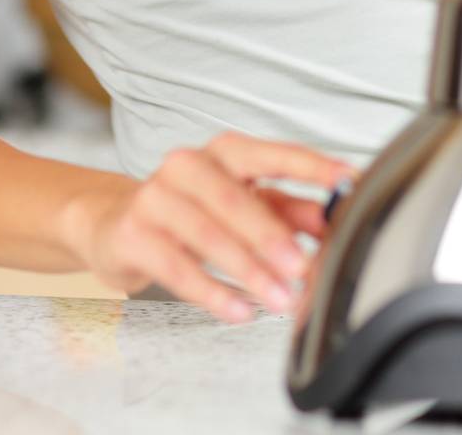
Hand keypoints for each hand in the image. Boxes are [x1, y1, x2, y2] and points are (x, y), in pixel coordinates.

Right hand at [64, 131, 360, 321]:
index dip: (312, 167)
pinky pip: (177, 267)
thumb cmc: (189, 209)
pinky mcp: (134, 234)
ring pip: (207, 235)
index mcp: (225, 152)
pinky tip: (239, 310)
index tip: (347, 182)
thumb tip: (331, 218)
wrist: (113, 223)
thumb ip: (288, 210)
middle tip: (305, 268)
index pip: (273, 154)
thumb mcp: (243, 203)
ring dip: (248, 270)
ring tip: (280, 298)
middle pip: (236, 199)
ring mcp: (156, 197)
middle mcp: (188, 165)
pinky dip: (212, 292)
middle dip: (273, 237)